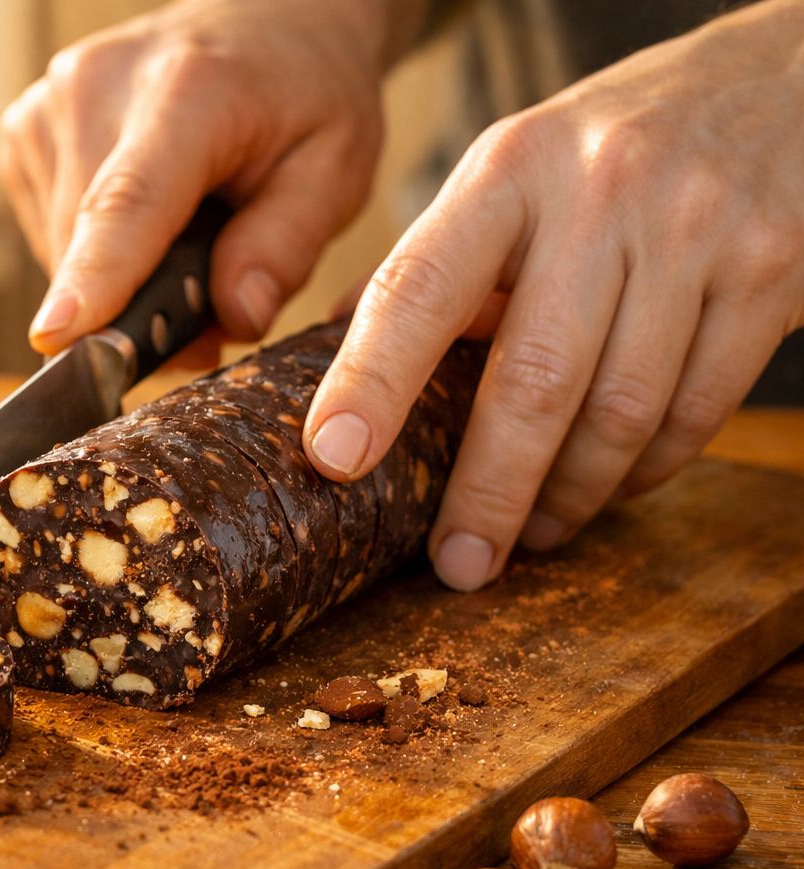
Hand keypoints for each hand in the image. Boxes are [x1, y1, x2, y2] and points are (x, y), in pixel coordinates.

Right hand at [0, 0, 425, 353]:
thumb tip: (235, 318)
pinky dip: (93, 250)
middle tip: (212, 300)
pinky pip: (46, 231)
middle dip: (140, 306)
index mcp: (189, 90)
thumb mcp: (336, 171)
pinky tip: (143, 218)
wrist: (263, 24)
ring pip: (61, 249)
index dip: (94, 276)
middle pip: (89, 245)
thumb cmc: (302, 99)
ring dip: (118, 279)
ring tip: (185, 238)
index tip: (56, 338)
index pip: (129, 200)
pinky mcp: (23, 128)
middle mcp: (99, 85)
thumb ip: (286, 247)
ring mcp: (49, 102)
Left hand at [304, 0, 803, 590]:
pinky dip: (645, 470)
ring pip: (621, 412)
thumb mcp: (508, 174)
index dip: (369, 380)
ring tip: (532, 533)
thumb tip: (335, 360)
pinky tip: (611, 487)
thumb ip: (432, 264)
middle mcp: (600, 192)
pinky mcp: (773, 271)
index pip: (419, 286)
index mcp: (507, 169)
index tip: (332, 458)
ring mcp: (695, 231)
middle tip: (457, 565)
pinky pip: (698, 410)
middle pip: (533, 380)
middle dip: (487, 492)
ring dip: (568, 495)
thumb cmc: (606, 149)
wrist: (777, 80)